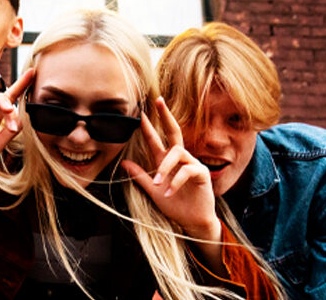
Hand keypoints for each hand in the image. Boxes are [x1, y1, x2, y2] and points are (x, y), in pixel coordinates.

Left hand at [121, 97, 221, 240]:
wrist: (192, 223)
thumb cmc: (175, 206)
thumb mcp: (153, 191)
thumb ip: (140, 176)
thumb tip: (123, 162)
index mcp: (166, 162)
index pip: (156, 139)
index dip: (149, 126)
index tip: (141, 112)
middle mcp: (179, 160)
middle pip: (174, 131)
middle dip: (166, 116)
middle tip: (158, 101)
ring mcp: (192, 165)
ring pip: (177, 153)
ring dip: (165, 167)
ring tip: (158, 183)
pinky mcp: (202, 174)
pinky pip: (188, 171)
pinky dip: (176, 181)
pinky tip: (170, 193)